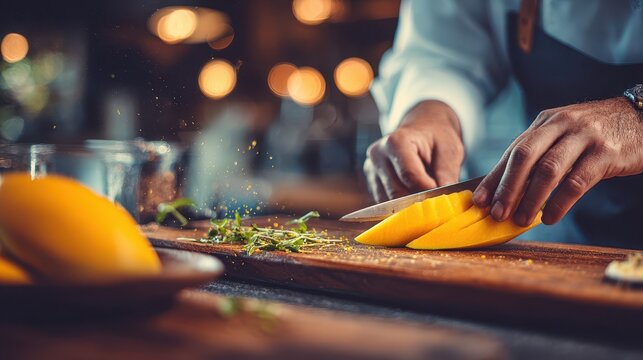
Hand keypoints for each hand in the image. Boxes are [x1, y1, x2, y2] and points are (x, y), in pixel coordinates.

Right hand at [364, 100, 464, 201]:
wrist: (422, 130)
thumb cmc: (436, 138)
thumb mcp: (449, 149)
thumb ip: (447, 172)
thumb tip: (444, 198)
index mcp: (396, 141)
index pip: (409, 175)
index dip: (428, 190)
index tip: (443, 196)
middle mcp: (377, 155)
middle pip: (397, 192)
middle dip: (419, 201)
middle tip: (438, 202)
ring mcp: (371, 170)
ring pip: (390, 202)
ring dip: (410, 205)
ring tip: (426, 196)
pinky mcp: (372, 183)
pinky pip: (386, 204)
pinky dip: (402, 206)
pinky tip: (415, 196)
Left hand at [473, 97, 642, 225]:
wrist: (642, 118)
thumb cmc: (596, 135)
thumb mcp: (564, 134)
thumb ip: (539, 153)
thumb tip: (506, 187)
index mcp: (545, 122)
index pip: (512, 151)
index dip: (494, 177)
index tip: (479, 200)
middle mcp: (561, 125)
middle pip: (524, 157)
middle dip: (507, 188)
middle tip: (496, 213)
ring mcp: (584, 138)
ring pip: (548, 170)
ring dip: (530, 199)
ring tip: (520, 220)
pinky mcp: (606, 154)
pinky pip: (577, 182)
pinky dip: (559, 203)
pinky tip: (549, 217)